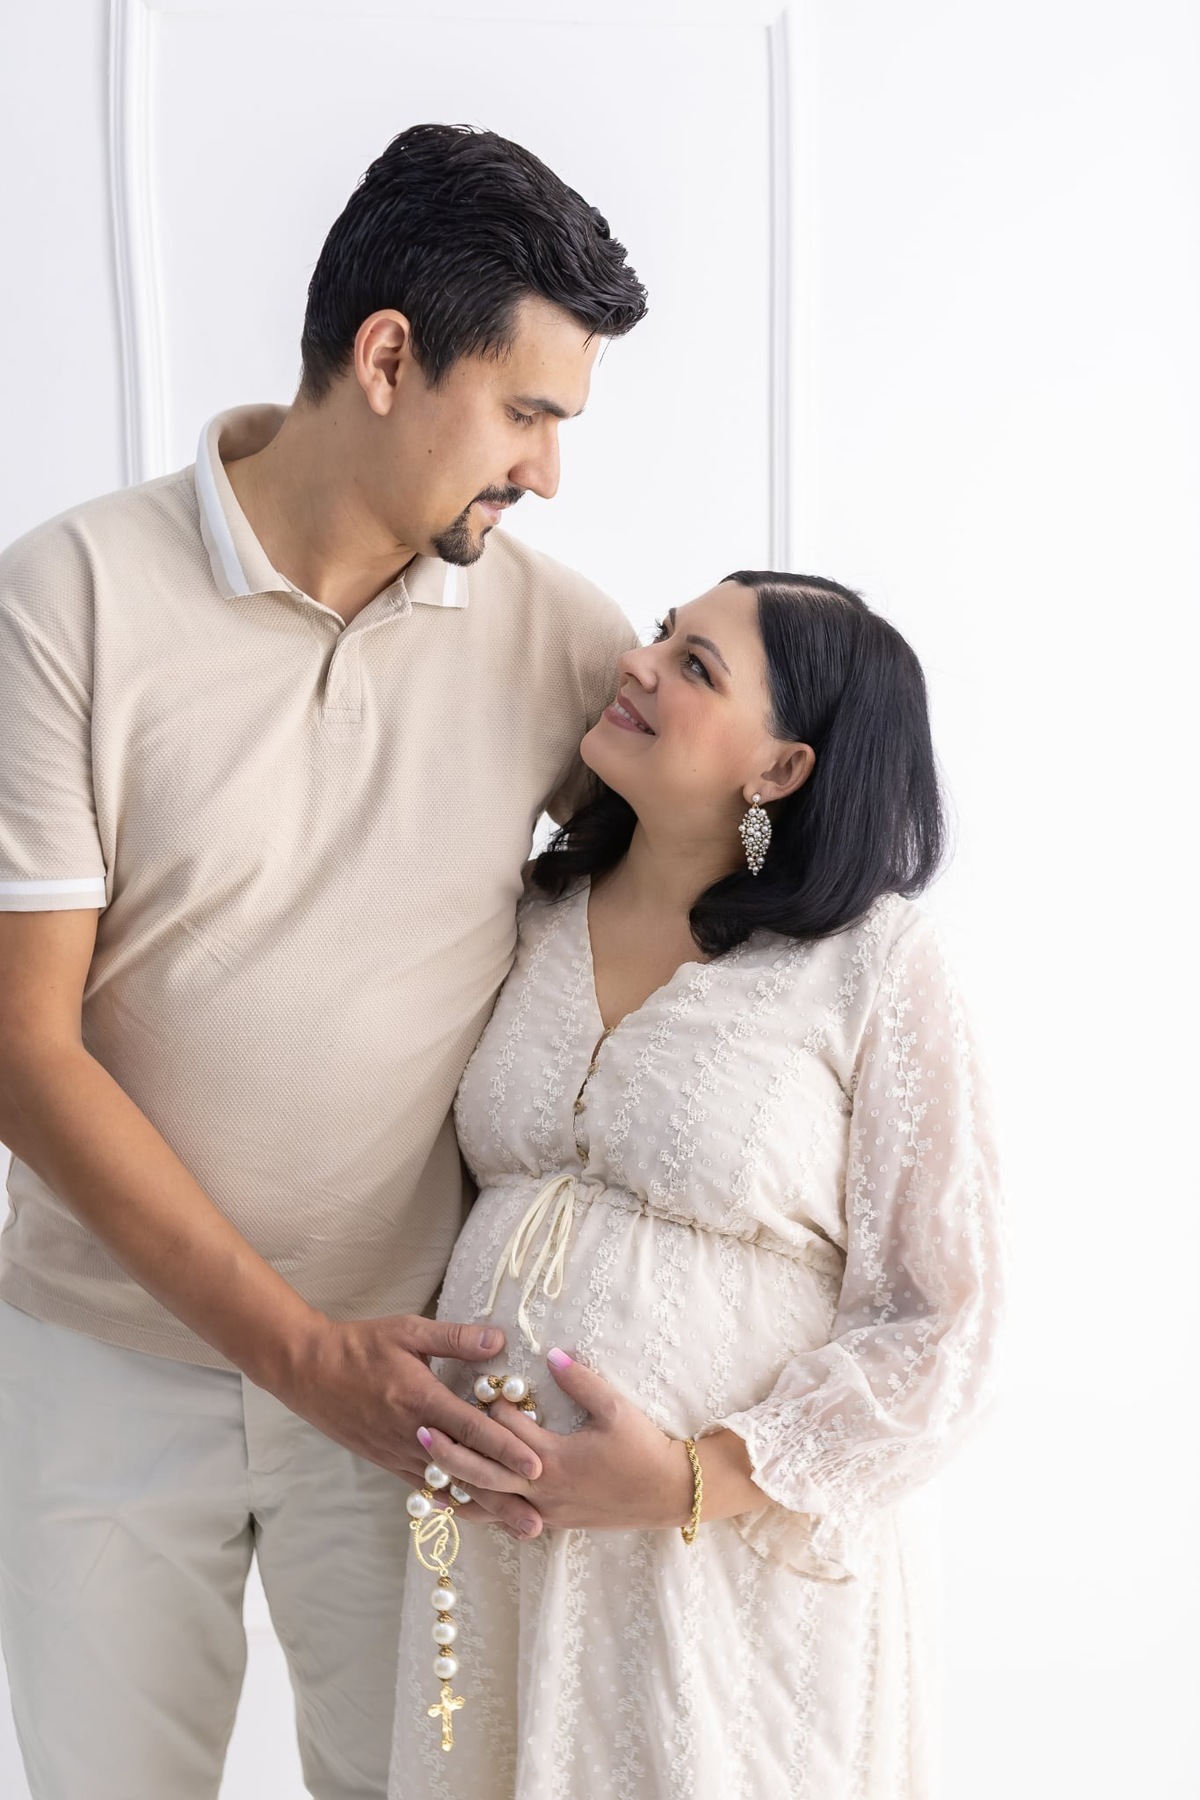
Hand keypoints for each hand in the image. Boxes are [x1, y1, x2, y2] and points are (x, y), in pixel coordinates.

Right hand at [278, 1313, 545, 1538]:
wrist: (308, 1370)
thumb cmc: (361, 1345)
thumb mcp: (408, 1331)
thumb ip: (454, 1338)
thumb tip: (499, 1340)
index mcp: (421, 1400)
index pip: (472, 1430)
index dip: (505, 1449)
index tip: (537, 1467)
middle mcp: (412, 1435)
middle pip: (465, 1472)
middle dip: (502, 1499)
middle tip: (537, 1525)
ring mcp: (398, 1453)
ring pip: (448, 1487)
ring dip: (483, 1508)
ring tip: (514, 1527)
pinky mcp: (387, 1462)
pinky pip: (425, 1487)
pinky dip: (451, 1503)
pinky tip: (472, 1516)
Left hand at [416, 1348, 761, 1532]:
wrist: (668, 1494)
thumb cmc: (643, 1448)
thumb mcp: (616, 1409)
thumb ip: (581, 1380)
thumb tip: (551, 1352)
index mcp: (554, 1458)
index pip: (508, 1430)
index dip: (488, 1407)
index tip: (470, 1385)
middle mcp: (542, 1489)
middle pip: (485, 1473)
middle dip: (451, 1453)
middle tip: (420, 1432)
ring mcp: (545, 1511)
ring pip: (490, 1504)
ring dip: (457, 1488)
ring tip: (423, 1475)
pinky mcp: (551, 1522)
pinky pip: (506, 1519)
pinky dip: (480, 1511)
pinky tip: (461, 1504)